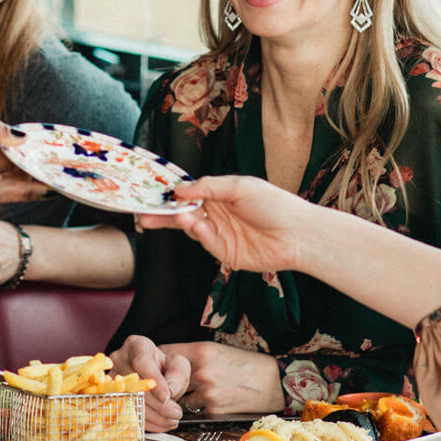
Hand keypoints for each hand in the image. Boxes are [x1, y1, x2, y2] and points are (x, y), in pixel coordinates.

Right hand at [108, 335, 189, 431]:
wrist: (152, 374)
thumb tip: (168, 393)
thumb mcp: (178, 365)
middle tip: (175, 414)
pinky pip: (125, 413)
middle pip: (135, 386)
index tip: (167, 397)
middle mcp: (119, 359)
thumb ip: (176, 376)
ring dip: (153, 416)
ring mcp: (110, 378)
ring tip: (171, 421)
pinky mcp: (109, 396)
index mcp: (136, 346)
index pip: (142, 363)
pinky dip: (145, 422)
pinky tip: (160, 424)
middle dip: (158, 405)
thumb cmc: (164, 367)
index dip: (154, 382)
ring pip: (129, 402)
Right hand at [136, 176, 316, 273]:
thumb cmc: (274, 204)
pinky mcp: (225, 253)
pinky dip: (200, 235)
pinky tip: (200, 226)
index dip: (170, 194)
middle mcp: (217, 213)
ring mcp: (221, 234)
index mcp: (220, 194)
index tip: (150, 193)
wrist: (298, 234)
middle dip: (163, 214)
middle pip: (183, 213)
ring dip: (182, 223)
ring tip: (179, 217)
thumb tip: (180, 189)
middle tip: (142, 215)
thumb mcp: (239, 187)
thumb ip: (208, 186)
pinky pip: (206, 243)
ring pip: (191, 229)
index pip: (189, 193)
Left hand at [162, 342, 284, 415]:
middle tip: (173, 381)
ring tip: (201, 391)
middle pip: (166, 379)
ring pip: (178, 398)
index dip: (157, 358)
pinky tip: (212, 400)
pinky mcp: (213, 411)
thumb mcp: (218, 350)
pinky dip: (198, 407)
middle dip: (168, 381)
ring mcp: (207, 393)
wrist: (273, 382)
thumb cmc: (246, 364)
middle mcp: (201, 372)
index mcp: (201, 352)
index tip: (155, 362)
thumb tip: (168, 360)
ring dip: (183, 397)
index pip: (163, 352)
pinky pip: (194, 410)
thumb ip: (193, 355)